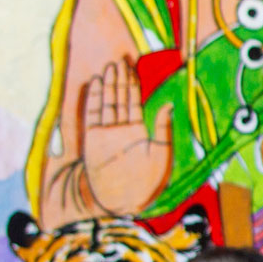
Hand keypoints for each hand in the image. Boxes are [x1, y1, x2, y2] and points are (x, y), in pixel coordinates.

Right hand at [81, 59, 172, 213]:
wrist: (120, 201)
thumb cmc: (145, 183)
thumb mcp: (161, 154)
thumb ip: (164, 128)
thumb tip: (170, 104)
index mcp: (140, 132)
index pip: (136, 102)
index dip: (135, 84)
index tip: (134, 66)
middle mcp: (122, 130)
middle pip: (120, 98)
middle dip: (121, 80)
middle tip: (120, 59)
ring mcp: (106, 133)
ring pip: (107, 103)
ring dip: (108, 85)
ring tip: (109, 66)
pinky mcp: (92, 138)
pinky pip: (92, 114)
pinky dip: (94, 98)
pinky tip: (95, 83)